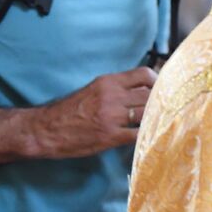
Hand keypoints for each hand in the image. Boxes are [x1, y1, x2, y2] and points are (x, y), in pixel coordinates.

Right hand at [28, 67, 156, 158]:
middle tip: (165, 110)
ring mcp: (112, 117)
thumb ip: (117, 88)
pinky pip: (139, 134)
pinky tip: (149, 137)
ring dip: (156, 119)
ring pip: (148, 113)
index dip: (158, 83)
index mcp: (108, 82)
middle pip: (151, 95)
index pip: (144, 75)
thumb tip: (144, 90)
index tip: (162, 91)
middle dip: (161, 103)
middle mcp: (113, 96)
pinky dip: (147, 135)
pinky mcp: (111, 136)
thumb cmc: (69, 109)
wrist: (45, 129)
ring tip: (159, 123)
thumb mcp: (93, 90)